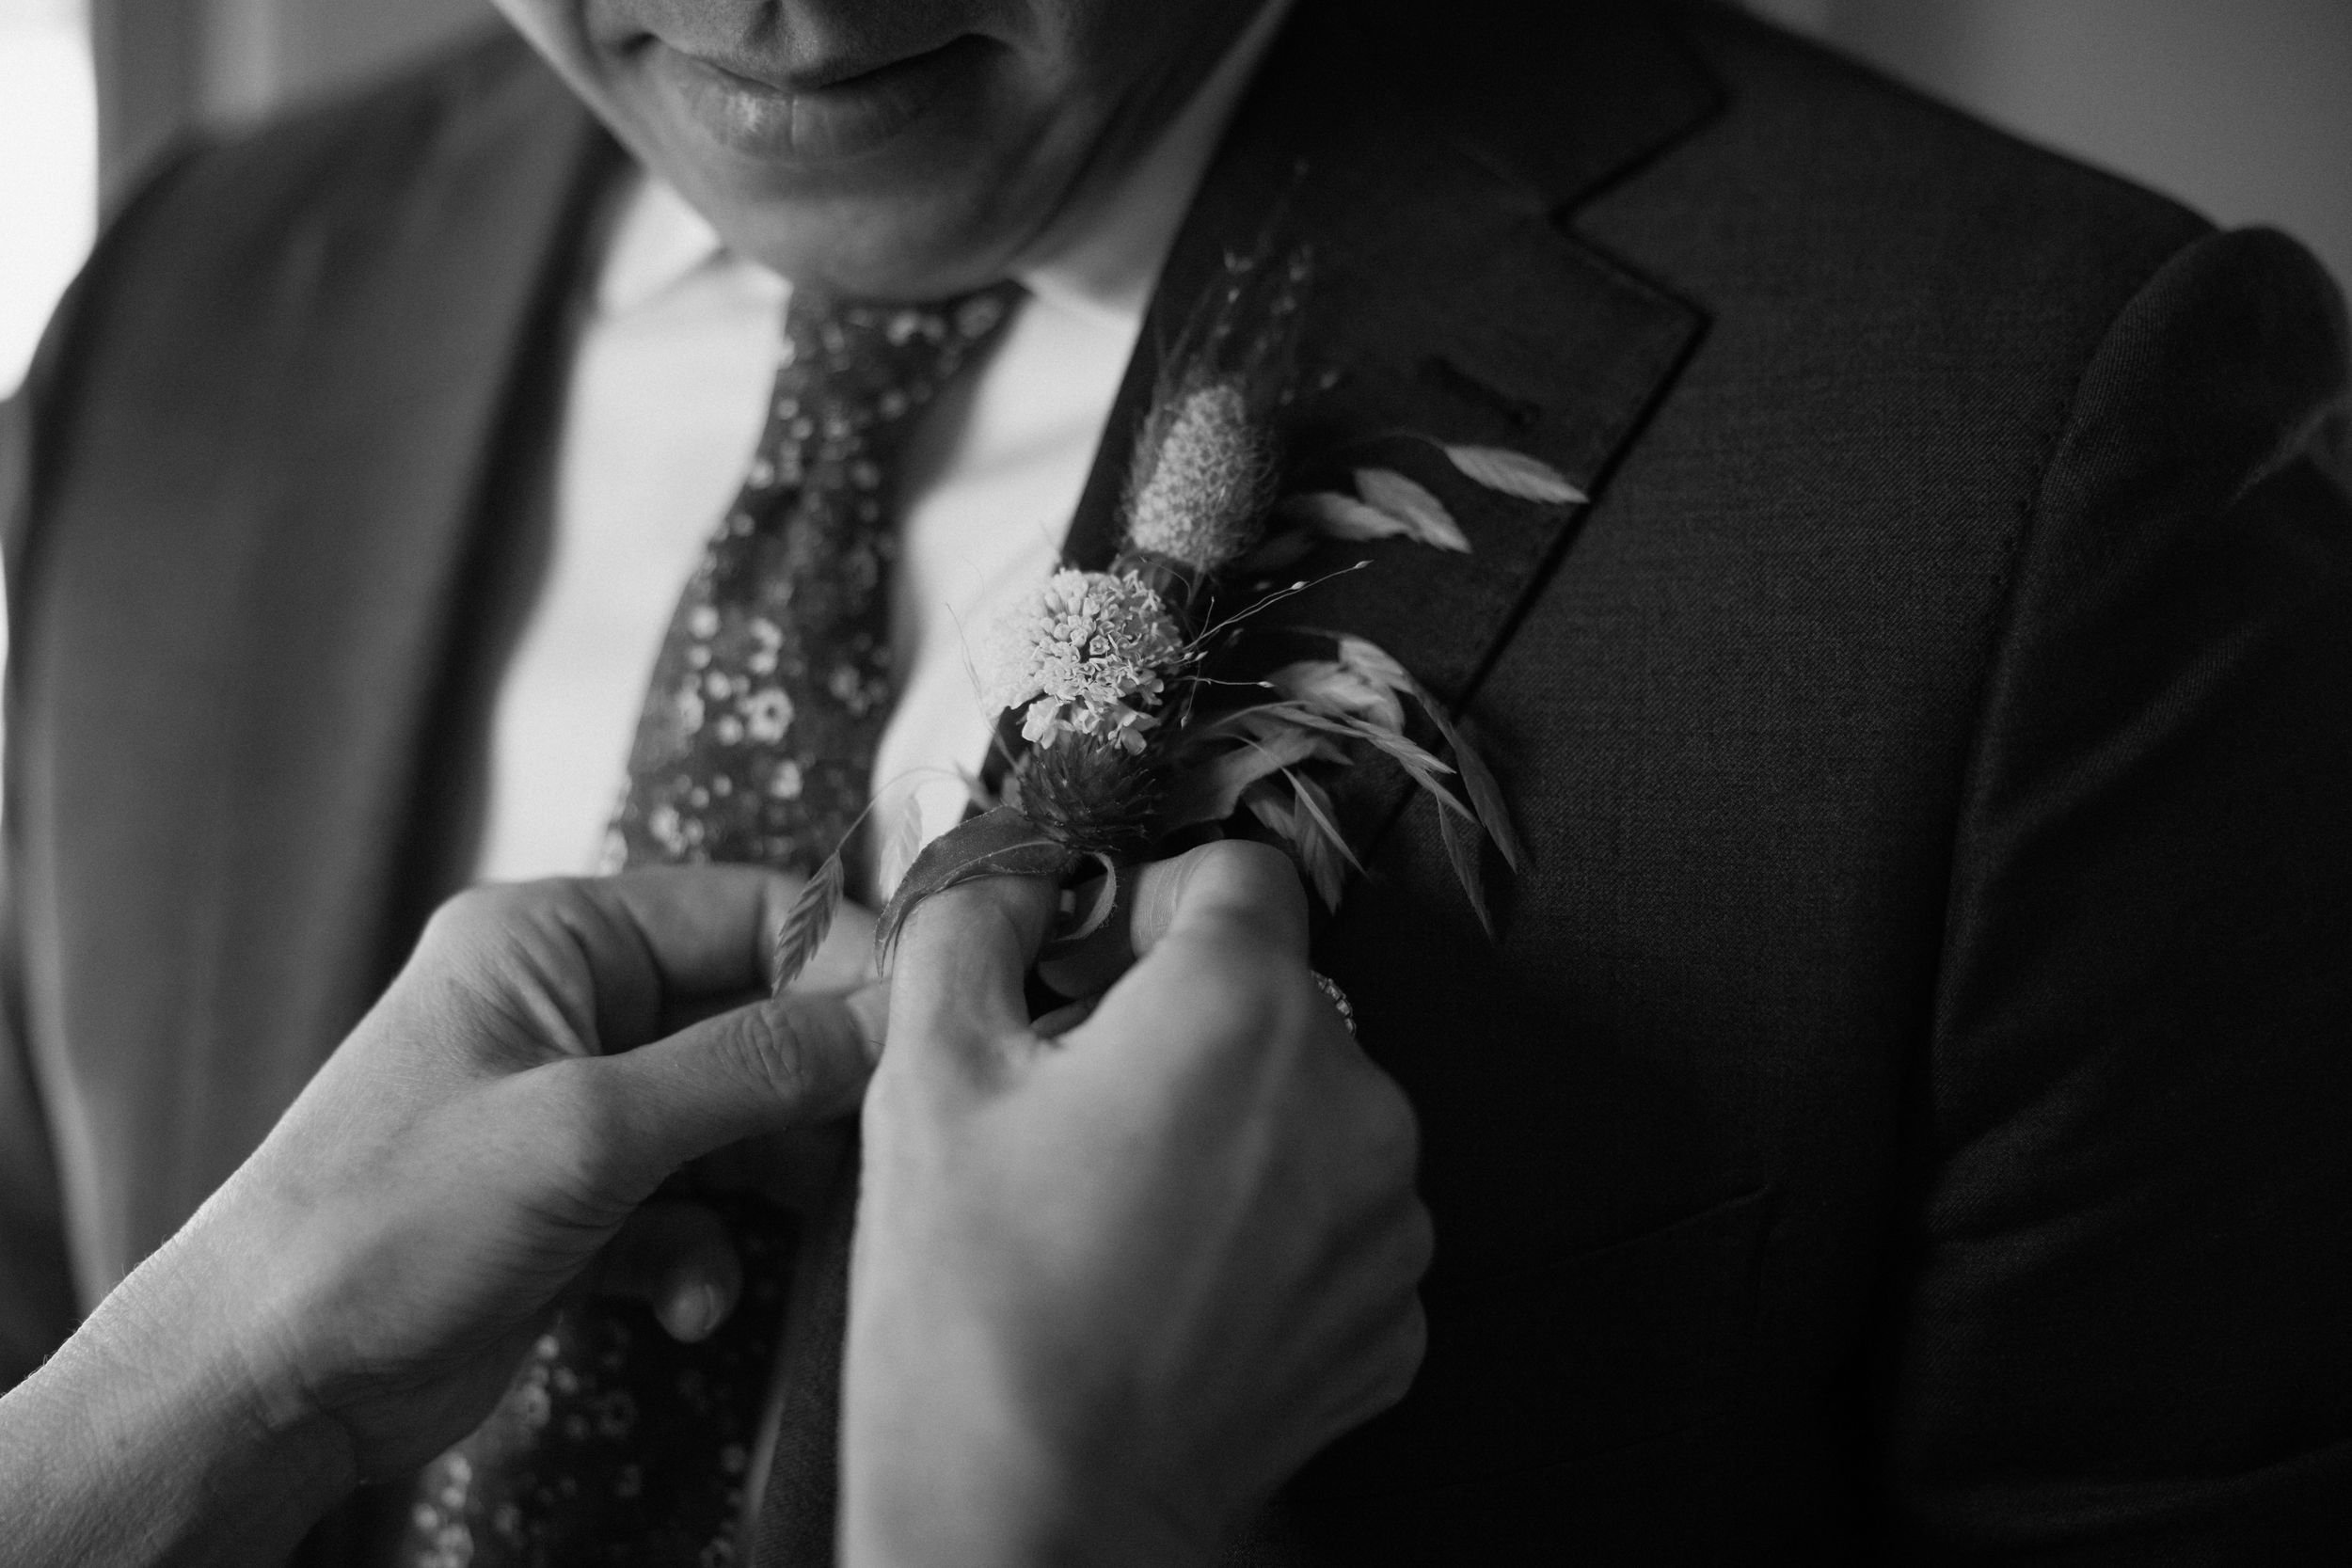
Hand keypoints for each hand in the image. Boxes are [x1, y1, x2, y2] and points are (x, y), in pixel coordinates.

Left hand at [0, 868, 883, 1564]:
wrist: (267, 1383)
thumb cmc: (396, 1221)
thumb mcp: (592, 1127)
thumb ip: (754, 1064)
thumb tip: (892, 1014)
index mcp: (551, 937)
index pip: (744, 909)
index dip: (845, 959)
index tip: (926, 1022)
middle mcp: (566, 1007)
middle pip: (751, 1014)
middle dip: (816, 1085)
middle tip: (888, 1140)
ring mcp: (572, 1108)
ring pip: (734, 1116)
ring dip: (771, 1181)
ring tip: (807, 1228)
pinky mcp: (577, 1204)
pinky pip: (691, 1202)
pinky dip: (707, 1249)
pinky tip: (691, 1302)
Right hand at [842, 842, 1431, 1567]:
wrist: (1035, 1527)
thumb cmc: (976, 1311)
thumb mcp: (928, 1075)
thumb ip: (974, 923)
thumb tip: (1012, 864)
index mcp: (1247, 1008)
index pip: (1240, 873)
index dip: (1150, 901)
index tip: (1089, 963)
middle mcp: (1355, 1097)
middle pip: (1274, 998)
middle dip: (1179, 1024)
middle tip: (1074, 1107)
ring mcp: (1389, 1218)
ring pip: (1310, 1110)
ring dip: (1232, 1127)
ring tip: (1119, 1211)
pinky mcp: (1392, 1318)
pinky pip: (1333, 1223)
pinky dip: (1267, 1231)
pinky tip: (1171, 1283)